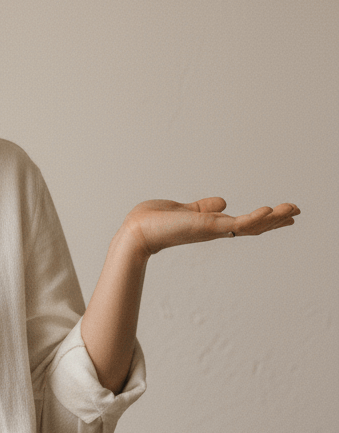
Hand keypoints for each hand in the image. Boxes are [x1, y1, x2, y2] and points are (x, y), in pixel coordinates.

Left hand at [122, 197, 299, 257]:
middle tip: (296, 212)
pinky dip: (254, 218)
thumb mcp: (183, 209)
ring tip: (293, 210)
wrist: (136, 231)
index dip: (261, 219)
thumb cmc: (152, 222)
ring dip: (272, 218)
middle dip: (274, 220)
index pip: (241, 222)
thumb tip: (222, 201)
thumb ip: (203, 207)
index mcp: (209, 224)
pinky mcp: (208, 227)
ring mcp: (212, 230)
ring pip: (250, 226)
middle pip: (251, 226)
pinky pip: (236, 223)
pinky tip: (270, 211)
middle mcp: (214, 229)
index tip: (280, 212)